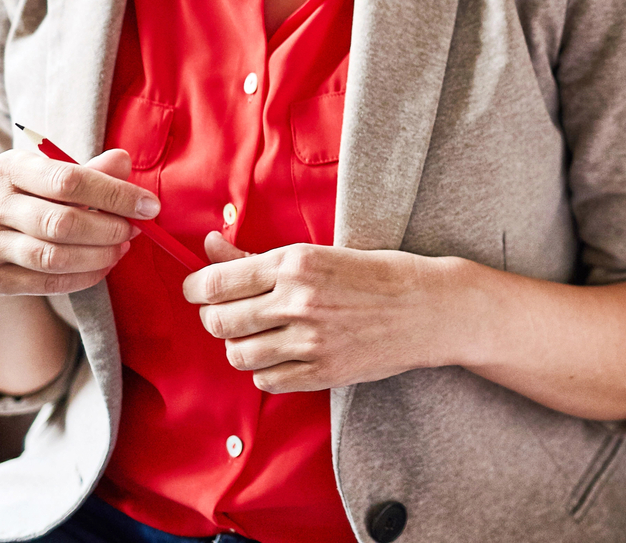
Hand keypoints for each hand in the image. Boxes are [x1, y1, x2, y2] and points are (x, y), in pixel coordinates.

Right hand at [0, 147, 146, 295]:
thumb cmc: (36, 198)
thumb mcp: (58, 177)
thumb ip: (92, 171)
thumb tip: (123, 161)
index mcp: (8, 168)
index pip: (69, 180)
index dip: (115, 195)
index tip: (149, 206)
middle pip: (61, 222)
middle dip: (108, 229)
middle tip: (134, 230)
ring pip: (53, 257)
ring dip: (99, 255)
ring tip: (121, 247)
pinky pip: (46, 282)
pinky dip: (83, 277)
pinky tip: (103, 266)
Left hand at [185, 233, 457, 392]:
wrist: (429, 308)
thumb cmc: (377, 273)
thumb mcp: (320, 253)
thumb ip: (258, 257)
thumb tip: (210, 245)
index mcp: (297, 263)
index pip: (217, 282)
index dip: (196, 288)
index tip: (197, 290)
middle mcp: (298, 301)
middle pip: (219, 321)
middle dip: (214, 318)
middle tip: (227, 313)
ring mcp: (310, 341)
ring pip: (238, 354)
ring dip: (239, 345)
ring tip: (258, 334)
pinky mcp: (322, 372)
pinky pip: (266, 380)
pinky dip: (265, 370)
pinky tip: (281, 354)